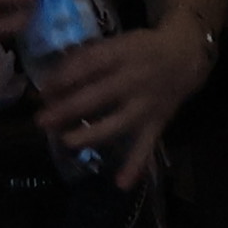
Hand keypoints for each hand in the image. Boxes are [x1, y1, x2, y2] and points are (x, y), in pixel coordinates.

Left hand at [32, 21, 210, 188]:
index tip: (43, 91)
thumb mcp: (116, 43)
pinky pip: (145, 146)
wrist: (186, 56)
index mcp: (122, 54)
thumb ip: (87, 58)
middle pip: (97, 96)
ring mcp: (146, 104)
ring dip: (92, 134)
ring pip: (117, 123)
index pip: (88, 65)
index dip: (63, 78)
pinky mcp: (157, 123)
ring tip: (67, 142)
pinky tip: (121, 184)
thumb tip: (52, 80)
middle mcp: (134, 79)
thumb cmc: (141, 49)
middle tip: (42, 121)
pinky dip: (135, 165)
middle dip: (67, 109)